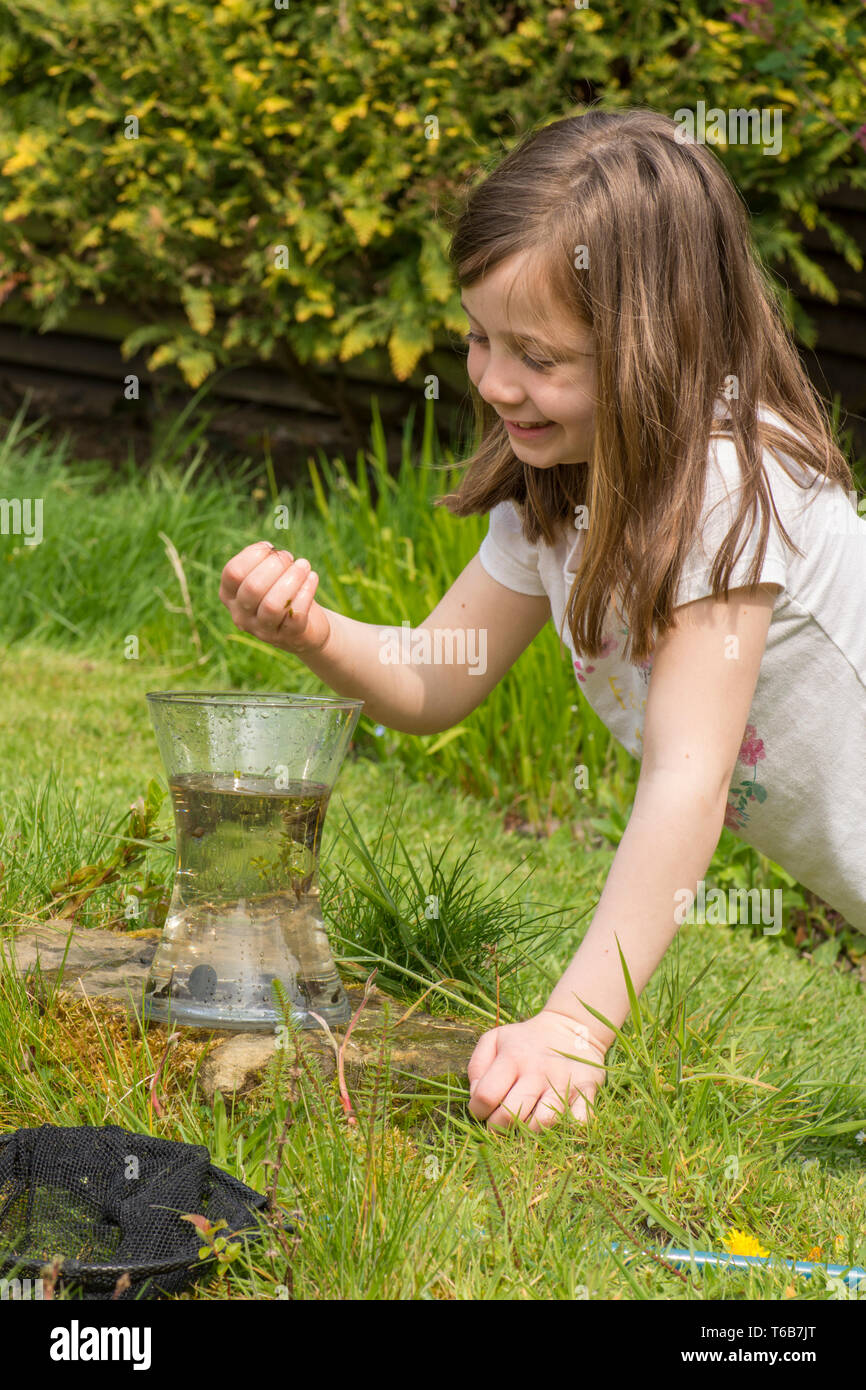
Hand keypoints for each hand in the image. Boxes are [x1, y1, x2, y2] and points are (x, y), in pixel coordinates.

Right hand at [219, 540, 330, 656]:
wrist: (305, 627)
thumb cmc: (281, 593)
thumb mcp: (267, 577)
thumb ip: (264, 562)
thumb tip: (271, 551)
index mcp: (229, 596)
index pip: (233, 572)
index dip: (253, 554)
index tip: (271, 548)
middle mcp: (241, 615)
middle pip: (252, 587)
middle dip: (275, 565)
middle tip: (290, 558)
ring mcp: (263, 630)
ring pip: (272, 604)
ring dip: (292, 578)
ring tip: (304, 565)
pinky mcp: (289, 636)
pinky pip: (296, 614)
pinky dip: (307, 591)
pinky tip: (312, 578)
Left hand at [467, 1009, 606, 1132]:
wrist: (569, 1028)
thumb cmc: (524, 1041)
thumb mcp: (495, 1039)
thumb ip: (477, 1066)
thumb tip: (476, 1096)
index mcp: (512, 1058)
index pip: (485, 1096)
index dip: (477, 1110)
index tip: (482, 1110)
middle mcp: (537, 1071)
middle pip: (510, 1116)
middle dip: (498, 1128)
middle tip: (500, 1123)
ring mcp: (563, 1083)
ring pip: (541, 1124)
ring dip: (528, 1132)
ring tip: (524, 1125)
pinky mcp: (585, 1091)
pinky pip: (579, 1122)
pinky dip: (568, 1130)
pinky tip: (555, 1124)